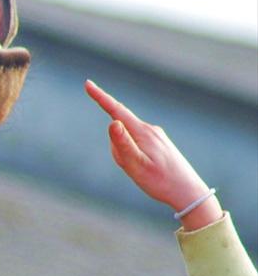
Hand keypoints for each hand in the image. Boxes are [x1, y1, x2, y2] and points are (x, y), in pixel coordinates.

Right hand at [84, 80, 219, 225]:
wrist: (188, 192)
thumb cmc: (160, 182)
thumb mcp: (136, 166)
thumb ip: (122, 144)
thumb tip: (112, 122)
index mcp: (143, 133)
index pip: (116, 111)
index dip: (100, 98)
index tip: (88, 84)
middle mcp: (150, 130)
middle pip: (119, 131)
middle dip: (116, 148)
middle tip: (131, 170)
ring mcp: (155, 136)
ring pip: (126, 141)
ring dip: (125, 156)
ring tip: (141, 172)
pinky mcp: (158, 143)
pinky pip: (135, 145)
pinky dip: (133, 157)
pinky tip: (147, 170)